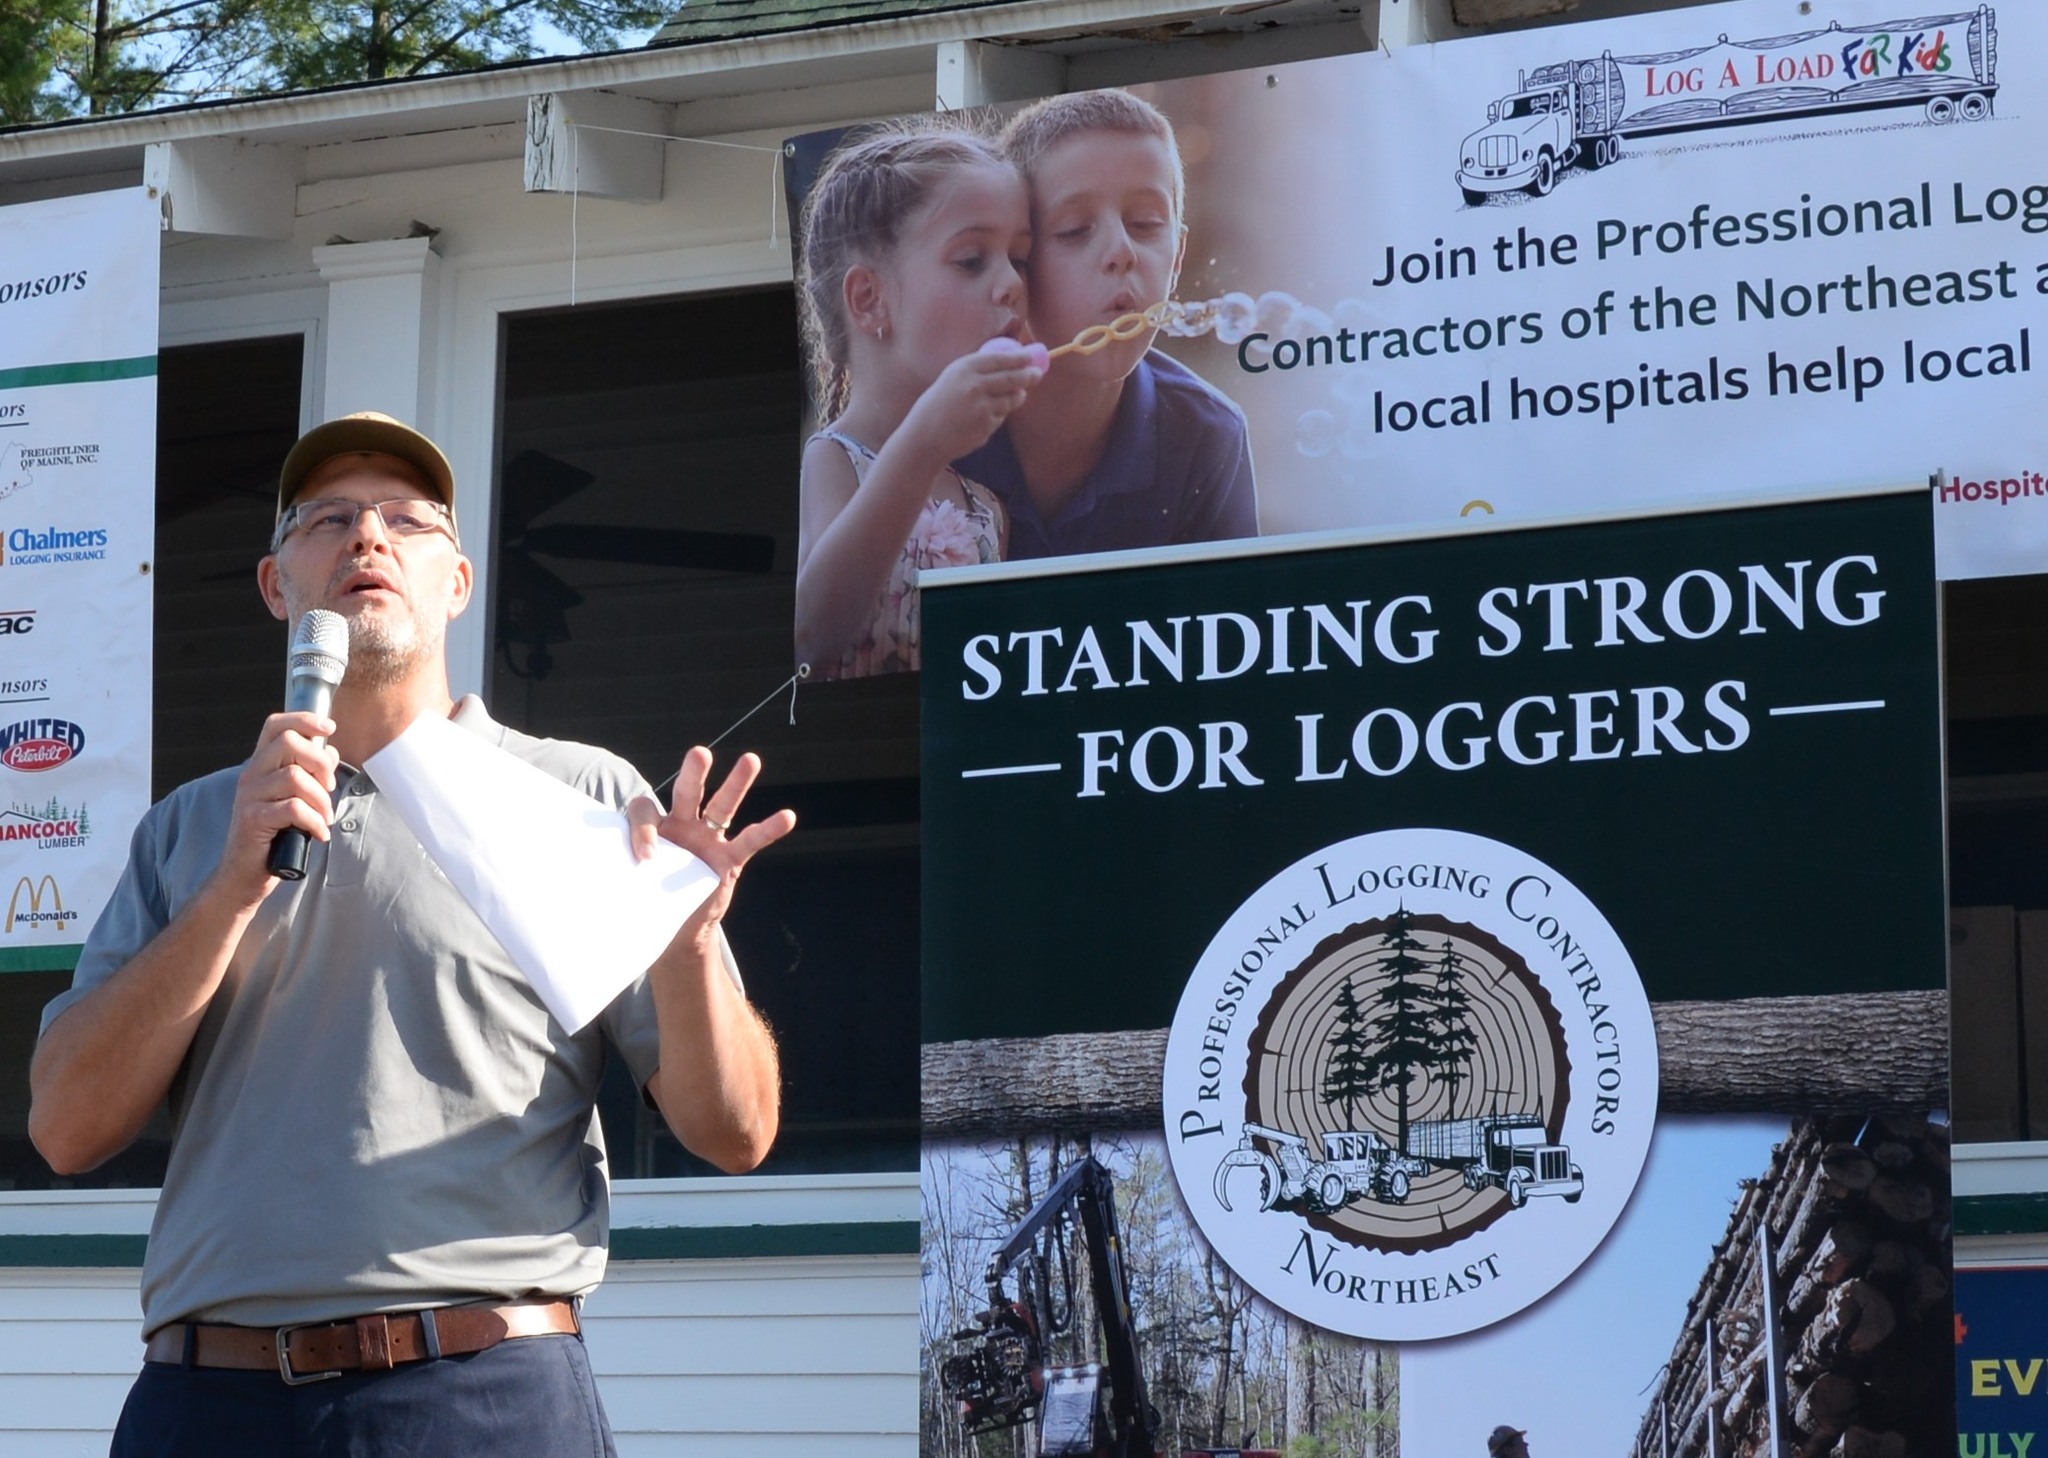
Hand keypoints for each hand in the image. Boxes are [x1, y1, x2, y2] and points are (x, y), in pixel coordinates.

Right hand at [212, 711, 338, 907]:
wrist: (244, 873)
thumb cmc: (274, 834)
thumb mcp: (292, 798)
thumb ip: (308, 773)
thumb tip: (330, 751)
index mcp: (260, 765)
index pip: (275, 725)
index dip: (304, 720)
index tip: (330, 727)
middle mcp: (251, 775)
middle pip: (289, 743)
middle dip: (320, 762)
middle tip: (329, 787)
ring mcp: (248, 796)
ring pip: (295, 777)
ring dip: (321, 799)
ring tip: (325, 818)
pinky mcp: (252, 820)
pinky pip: (292, 809)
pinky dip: (314, 821)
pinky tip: (319, 833)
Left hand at [627, 748, 795, 947]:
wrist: (676, 924)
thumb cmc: (650, 897)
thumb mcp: (631, 885)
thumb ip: (623, 877)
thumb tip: (614, 885)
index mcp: (654, 828)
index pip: (645, 811)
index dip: (642, 830)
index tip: (644, 858)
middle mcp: (683, 825)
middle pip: (686, 792)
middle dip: (693, 773)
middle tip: (700, 753)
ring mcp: (709, 840)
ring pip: (723, 805)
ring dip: (737, 783)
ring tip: (751, 760)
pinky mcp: (730, 860)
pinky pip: (750, 841)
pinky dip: (769, 829)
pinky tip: (787, 817)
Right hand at [899, 338, 1048, 462]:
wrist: (925, 436)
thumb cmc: (938, 406)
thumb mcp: (951, 379)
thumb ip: (976, 371)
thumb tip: (1009, 364)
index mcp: (963, 369)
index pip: (998, 359)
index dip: (1017, 357)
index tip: (1029, 357)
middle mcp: (974, 385)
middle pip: (1011, 377)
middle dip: (1028, 375)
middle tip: (1037, 374)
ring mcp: (982, 406)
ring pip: (1011, 398)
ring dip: (1017, 396)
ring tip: (1014, 395)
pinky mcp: (986, 424)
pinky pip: (1001, 416)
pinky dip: (998, 415)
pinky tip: (983, 418)